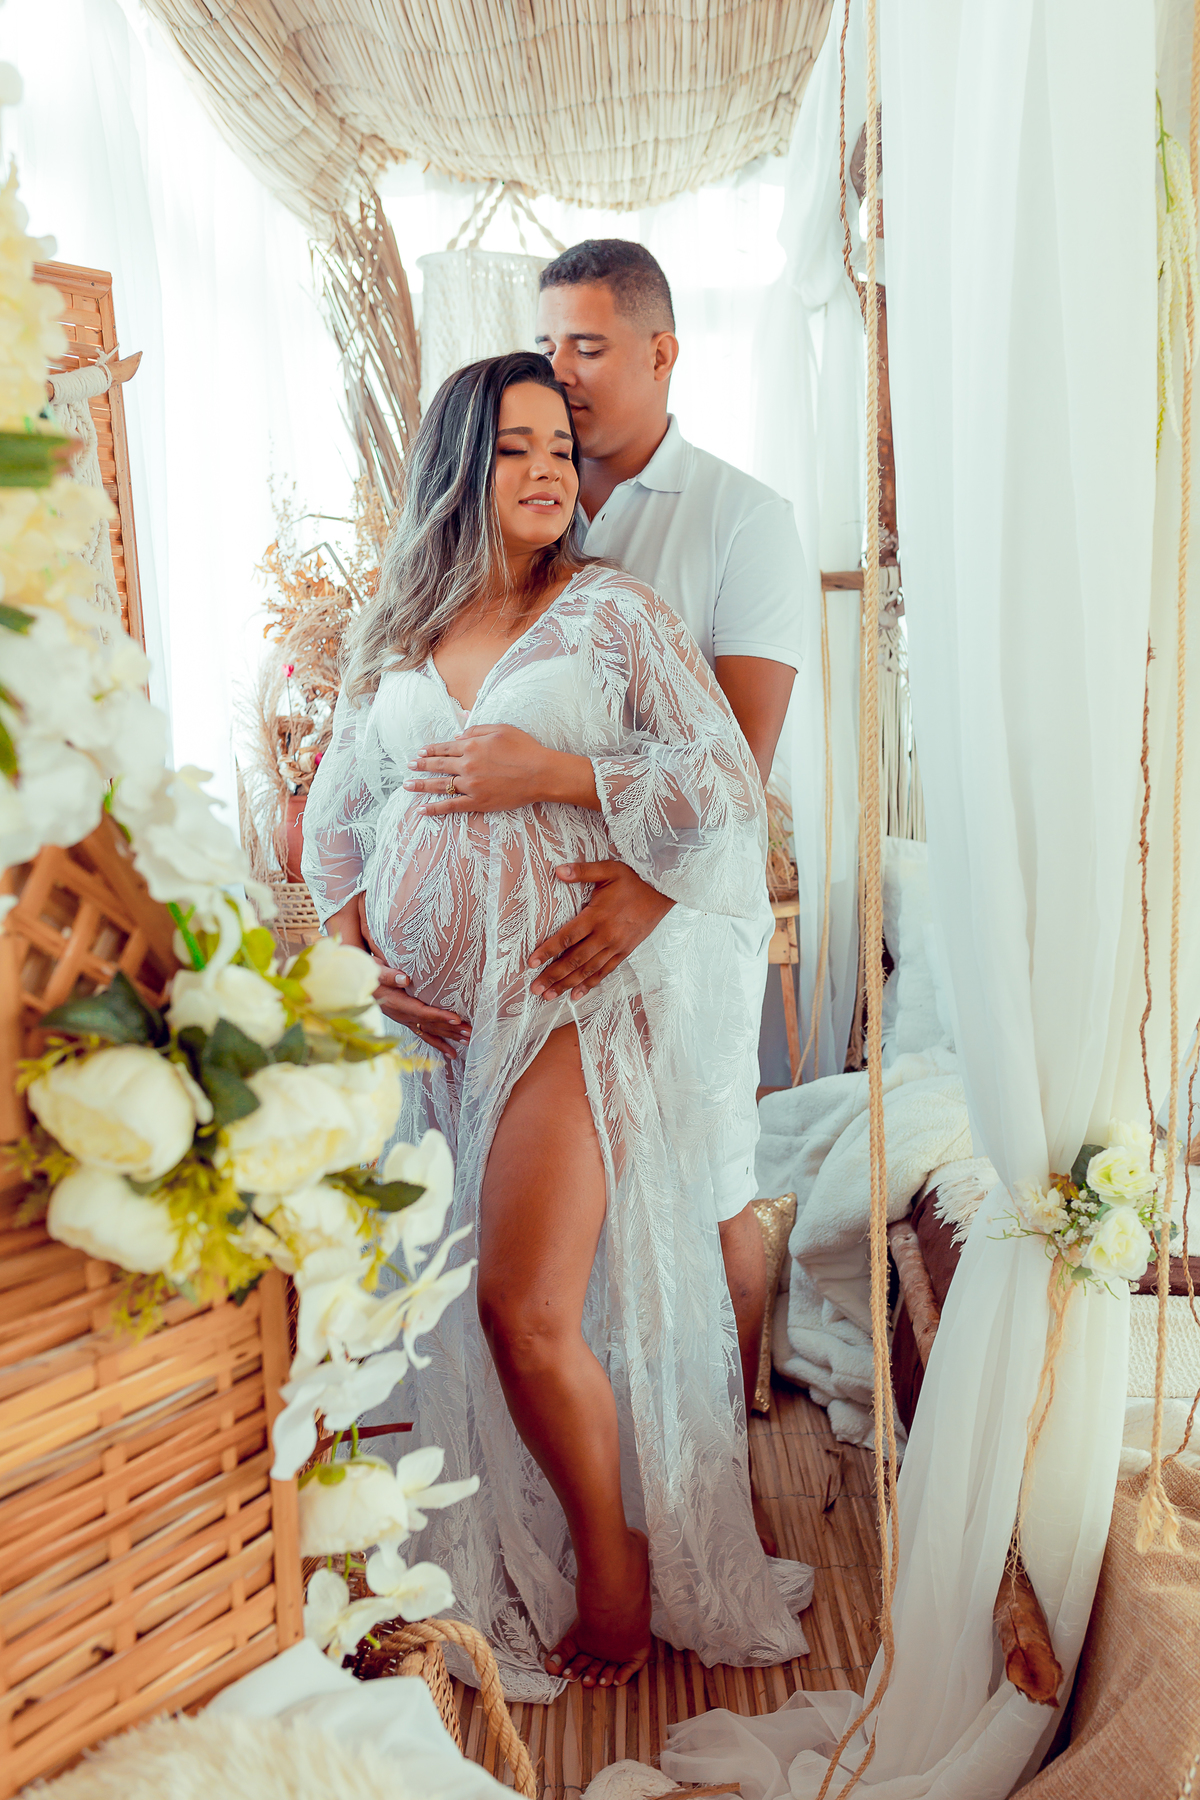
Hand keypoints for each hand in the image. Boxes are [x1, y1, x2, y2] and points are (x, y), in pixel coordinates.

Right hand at [372, 967, 470, 1056]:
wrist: (361, 983)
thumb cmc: (370, 974)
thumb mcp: (375, 970)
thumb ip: (389, 975)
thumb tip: (405, 978)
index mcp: (397, 1003)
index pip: (421, 1012)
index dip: (439, 1016)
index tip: (456, 1019)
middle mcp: (402, 1015)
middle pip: (430, 1025)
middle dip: (451, 1030)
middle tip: (470, 1032)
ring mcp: (405, 1021)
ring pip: (430, 1031)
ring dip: (449, 1037)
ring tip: (468, 1041)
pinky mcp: (407, 1022)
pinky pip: (424, 1035)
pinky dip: (438, 1044)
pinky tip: (451, 1052)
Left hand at [403, 724, 597, 814]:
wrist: (541, 773)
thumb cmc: (525, 749)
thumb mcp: (501, 729)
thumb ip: (476, 730)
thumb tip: (457, 736)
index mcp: (471, 746)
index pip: (445, 747)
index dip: (431, 750)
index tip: (421, 752)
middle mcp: (467, 765)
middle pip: (438, 765)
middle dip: (422, 765)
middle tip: (410, 766)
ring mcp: (470, 785)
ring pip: (439, 785)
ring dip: (421, 785)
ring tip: (407, 785)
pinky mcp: (477, 802)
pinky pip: (451, 806)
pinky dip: (435, 809)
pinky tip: (422, 810)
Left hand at [528, 861, 674, 998]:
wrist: (664, 892)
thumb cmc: (634, 880)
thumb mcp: (608, 869)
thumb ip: (583, 871)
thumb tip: (558, 870)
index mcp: (597, 916)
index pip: (567, 937)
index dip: (548, 951)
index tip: (531, 962)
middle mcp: (605, 936)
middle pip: (575, 960)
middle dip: (553, 976)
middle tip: (535, 989)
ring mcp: (616, 947)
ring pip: (588, 970)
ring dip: (568, 984)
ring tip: (550, 996)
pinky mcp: (625, 952)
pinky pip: (605, 972)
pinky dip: (590, 984)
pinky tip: (577, 995)